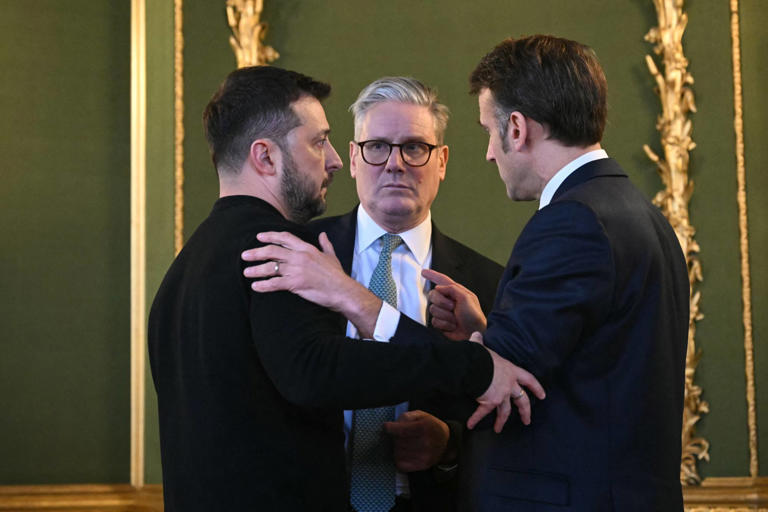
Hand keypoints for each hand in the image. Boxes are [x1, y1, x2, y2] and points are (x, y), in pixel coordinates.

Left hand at [241, 231, 381, 336]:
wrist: (342, 291)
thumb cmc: (337, 276)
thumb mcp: (331, 256)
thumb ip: (325, 244)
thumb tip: (323, 234)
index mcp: (307, 248)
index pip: (285, 238)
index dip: (270, 236)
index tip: (259, 237)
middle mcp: (300, 256)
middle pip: (273, 251)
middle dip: (256, 252)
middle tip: (245, 255)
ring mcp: (297, 270)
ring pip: (271, 267)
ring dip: (256, 270)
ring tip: (246, 272)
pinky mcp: (296, 284)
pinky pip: (275, 283)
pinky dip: (263, 285)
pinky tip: (255, 287)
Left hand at [384, 410, 449, 471]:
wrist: (447, 443)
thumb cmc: (431, 426)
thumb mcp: (421, 415)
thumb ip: (407, 417)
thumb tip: (393, 425)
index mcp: (425, 428)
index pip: (402, 430)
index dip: (391, 428)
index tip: (386, 427)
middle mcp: (425, 443)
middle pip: (398, 442)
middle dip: (395, 437)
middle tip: (399, 434)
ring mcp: (424, 456)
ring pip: (398, 453)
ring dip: (397, 448)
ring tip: (403, 443)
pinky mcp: (422, 466)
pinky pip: (401, 464)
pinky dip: (399, 458)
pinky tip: (404, 452)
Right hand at [422, 269, 486, 339]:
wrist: (474, 334)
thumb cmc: (474, 316)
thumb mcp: (466, 298)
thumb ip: (452, 289)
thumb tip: (438, 288)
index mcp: (456, 292)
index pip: (442, 280)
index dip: (433, 275)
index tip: (424, 272)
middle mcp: (448, 300)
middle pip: (433, 295)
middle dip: (442, 302)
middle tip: (453, 307)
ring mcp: (444, 312)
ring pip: (432, 309)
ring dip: (445, 315)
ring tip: (455, 319)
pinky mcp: (440, 323)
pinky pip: (434, 321)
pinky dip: (445, 324)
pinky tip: (453, 326)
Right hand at [467, 332, 545, 432]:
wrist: (475, 365)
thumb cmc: (481, 355)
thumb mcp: (483, 348)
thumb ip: (480, 342)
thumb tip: (476, 335)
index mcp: (511, 371)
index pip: (529, 379)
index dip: (536, 388)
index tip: (542, 396)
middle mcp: (509, 385)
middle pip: (522, 401)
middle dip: (525, 411)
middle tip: (527, 421)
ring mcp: (501, 395)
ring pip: (505, 412)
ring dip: (501, 421)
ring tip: (499, 429)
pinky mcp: (489, 402)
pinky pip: (482, 413)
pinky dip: (475, 419)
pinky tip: (470, 425)